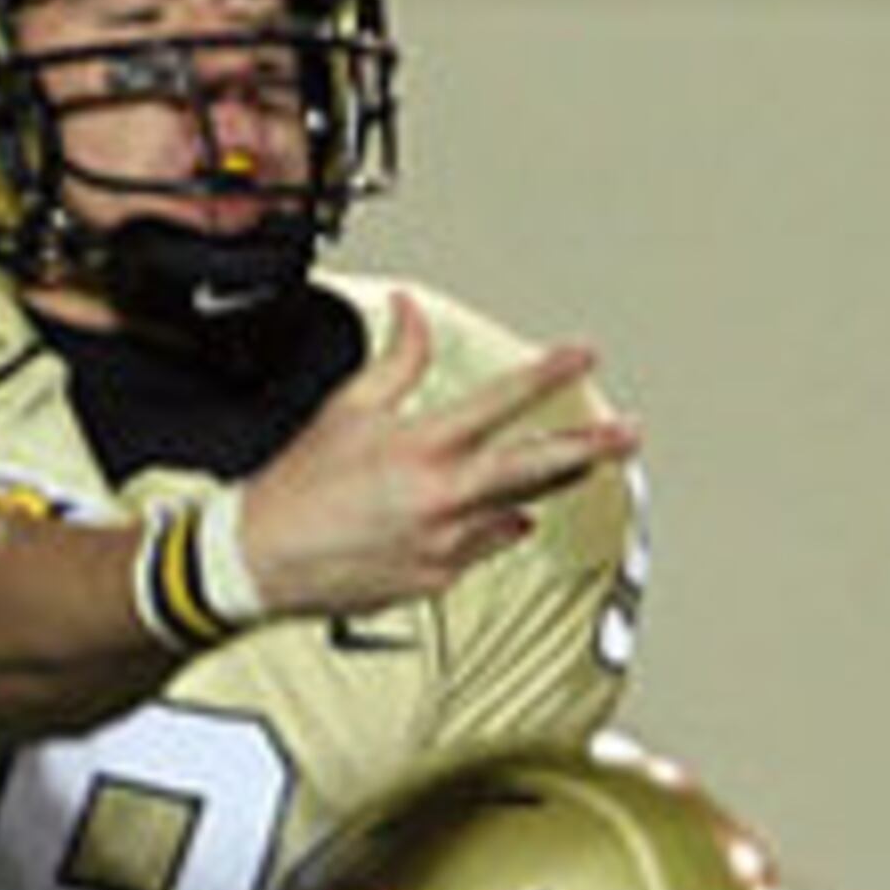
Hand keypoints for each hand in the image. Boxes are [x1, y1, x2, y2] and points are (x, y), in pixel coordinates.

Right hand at [234, 293, 641, 617]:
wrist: (260, 561)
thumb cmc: (297, 487)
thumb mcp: (348, 410)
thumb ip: (398, 360)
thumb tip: (412, 310)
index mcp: (420, 448)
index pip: (500, 402)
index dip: (547, 373)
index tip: (583, 353)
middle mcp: (441, 499)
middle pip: (534, 468)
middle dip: (589, 448)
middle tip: (629, 432)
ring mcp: (445, 545)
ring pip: (516, 510)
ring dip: (548, 485)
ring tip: (584, 463)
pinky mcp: (438, 579)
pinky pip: (483, 546)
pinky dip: (494, 526)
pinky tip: (506, 517)